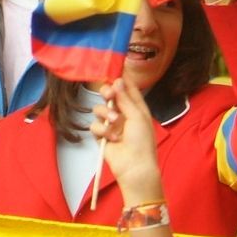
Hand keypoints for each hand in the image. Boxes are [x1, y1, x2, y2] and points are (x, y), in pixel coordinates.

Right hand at [91, 78, 163, 202]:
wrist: (134, 166)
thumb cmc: (142, 141)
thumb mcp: (137, 116)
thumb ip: (125, 98)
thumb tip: (118, 80)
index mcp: (136, 108)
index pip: (128, 88)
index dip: (120, 79)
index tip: (113, 70)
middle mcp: (123, 114)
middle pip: (110, 95)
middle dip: (107, 93)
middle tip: (108, 94)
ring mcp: (111, 124)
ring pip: (99, 109)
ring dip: (105, 114)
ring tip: (115, 123)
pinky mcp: (101, 136)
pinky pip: (94, 126)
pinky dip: (102, 130)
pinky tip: (111, 138)